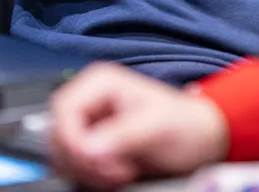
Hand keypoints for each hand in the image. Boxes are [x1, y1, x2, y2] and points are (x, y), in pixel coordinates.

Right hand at [48, 62, 229, 188]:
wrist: (200, 141)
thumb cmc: (185, 124)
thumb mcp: (157, 126)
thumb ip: (123, 134)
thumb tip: (89, 147)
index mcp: (101, 83)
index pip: (63, 108)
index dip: (72, 137)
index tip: (93, 158)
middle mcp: (91, 101)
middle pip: (58, 133)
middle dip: (82, 158)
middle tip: (115, 169)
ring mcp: (90, 125)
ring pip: (62, 153)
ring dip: (87, 170)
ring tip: (121, 171)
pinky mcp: (92, 147)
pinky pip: (74, 166)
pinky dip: (91, 176)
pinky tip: (117, 175)